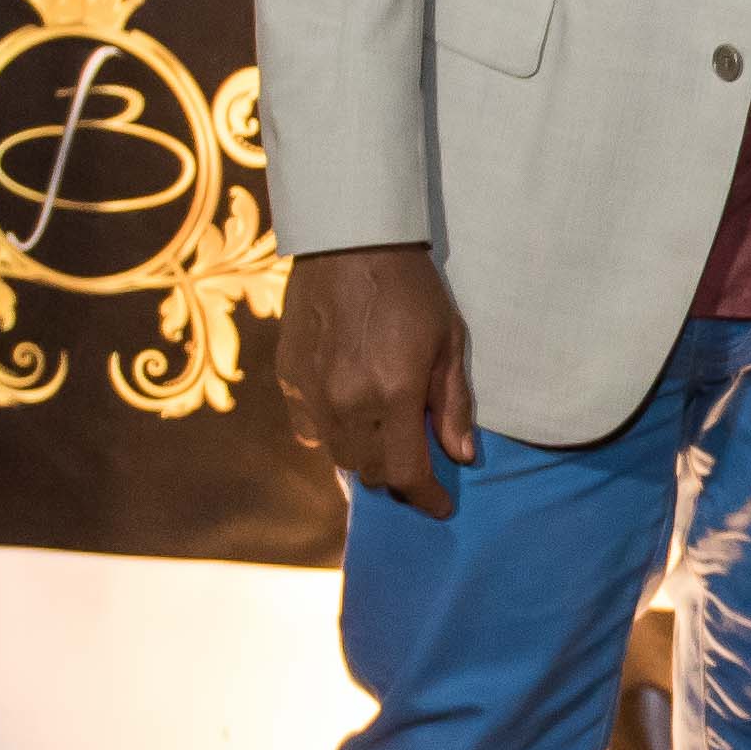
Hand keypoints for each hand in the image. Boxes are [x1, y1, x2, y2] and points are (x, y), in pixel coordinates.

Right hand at [282, 243, 476, 517]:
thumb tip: (461, 456)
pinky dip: (331, 436)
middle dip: (397, 479)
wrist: (349, 242)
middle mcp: (345, 403)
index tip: (442, 507)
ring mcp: (311, 393)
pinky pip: (308, 430)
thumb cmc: (411, 289)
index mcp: (392, 395)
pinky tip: (348, 422)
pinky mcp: (289, 379)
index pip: (406, 472)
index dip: (426, 497)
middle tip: (416, 471)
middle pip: (369, 471)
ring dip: (363, 460)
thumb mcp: (449, 341)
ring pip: (337, 456)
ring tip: (384, 448)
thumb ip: (453, 405)